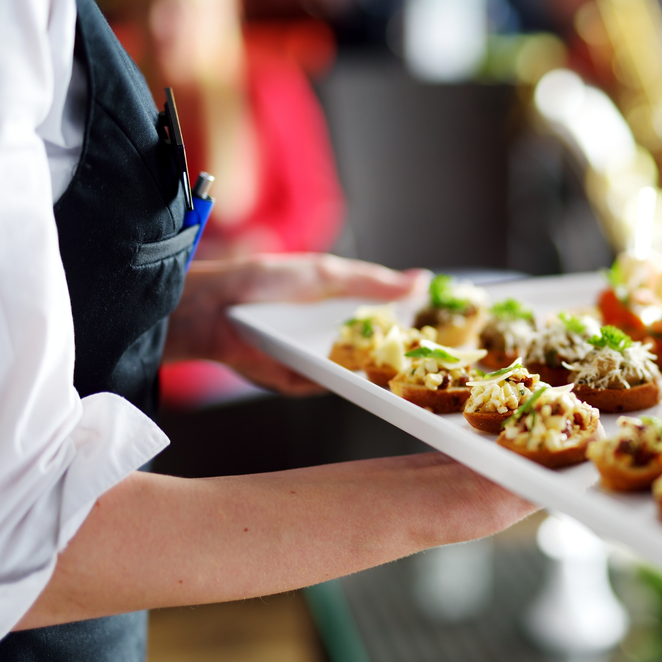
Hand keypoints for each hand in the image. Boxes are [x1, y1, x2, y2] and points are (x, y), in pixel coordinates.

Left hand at [164, 253, 427, 394]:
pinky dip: (349, 385)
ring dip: (385, 374)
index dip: (417, 326)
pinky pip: (332, 387)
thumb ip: (373, 282)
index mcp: (343, 307)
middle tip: (445, 360)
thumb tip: (423, 280)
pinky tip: (373, 381)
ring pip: (361, 373)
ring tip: (418, 373)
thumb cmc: (265, 282)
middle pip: (381, 352)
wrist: (212, 310)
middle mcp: (334, 337)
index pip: (389, 320)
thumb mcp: (326, 274)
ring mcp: (319, 362)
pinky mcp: (301, 383)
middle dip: (409, 357)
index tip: (450, 331)